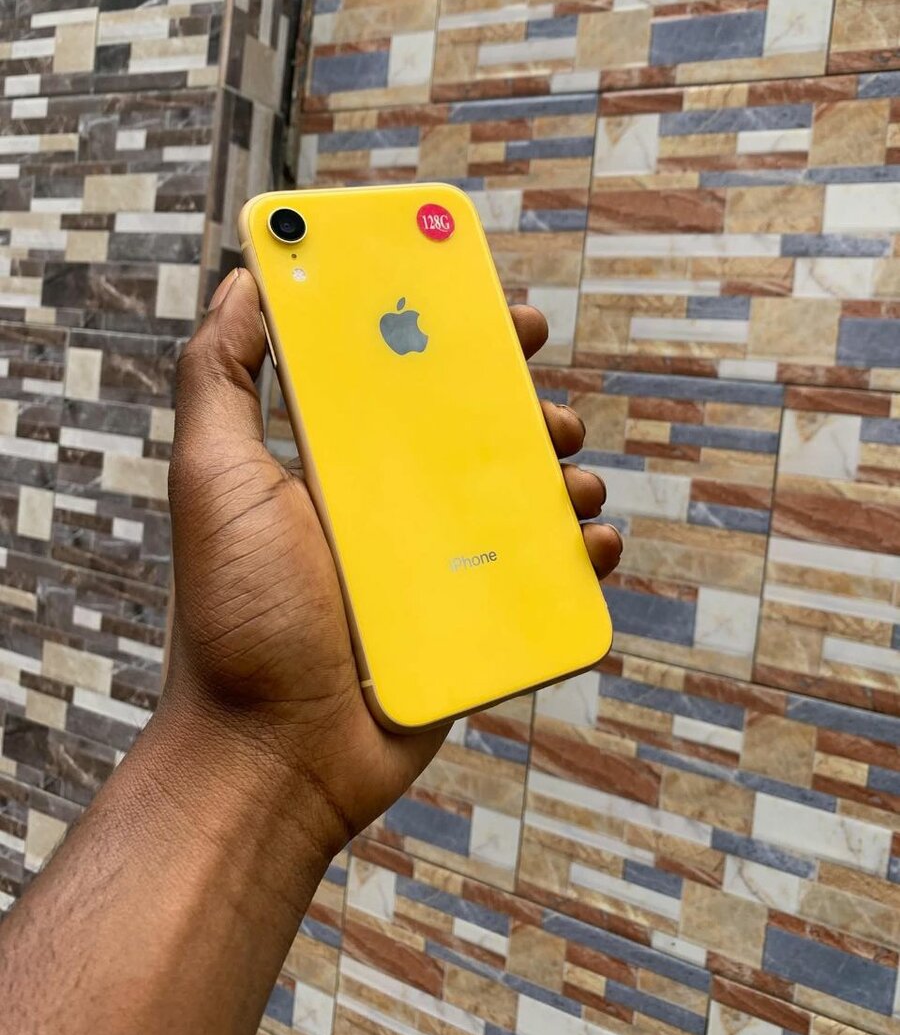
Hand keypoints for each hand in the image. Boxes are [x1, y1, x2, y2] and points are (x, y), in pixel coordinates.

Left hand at [165, 268, 621, 858]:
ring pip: (518, 500)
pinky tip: (591, 543)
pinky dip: (580, 555)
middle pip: (471, 432)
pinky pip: (542, 578)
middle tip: (544, 392)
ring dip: (562, 473)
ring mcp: (435, 566)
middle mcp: (388, 507)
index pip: (400, 378)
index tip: (490, 305)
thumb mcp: (215, 479)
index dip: (448, 333)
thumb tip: (249, 277)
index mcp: (337, 464)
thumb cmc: (237, 616)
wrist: (272, 756)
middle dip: (519, 400)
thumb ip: (221, 376)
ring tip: (572, 477)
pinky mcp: (471, 622)